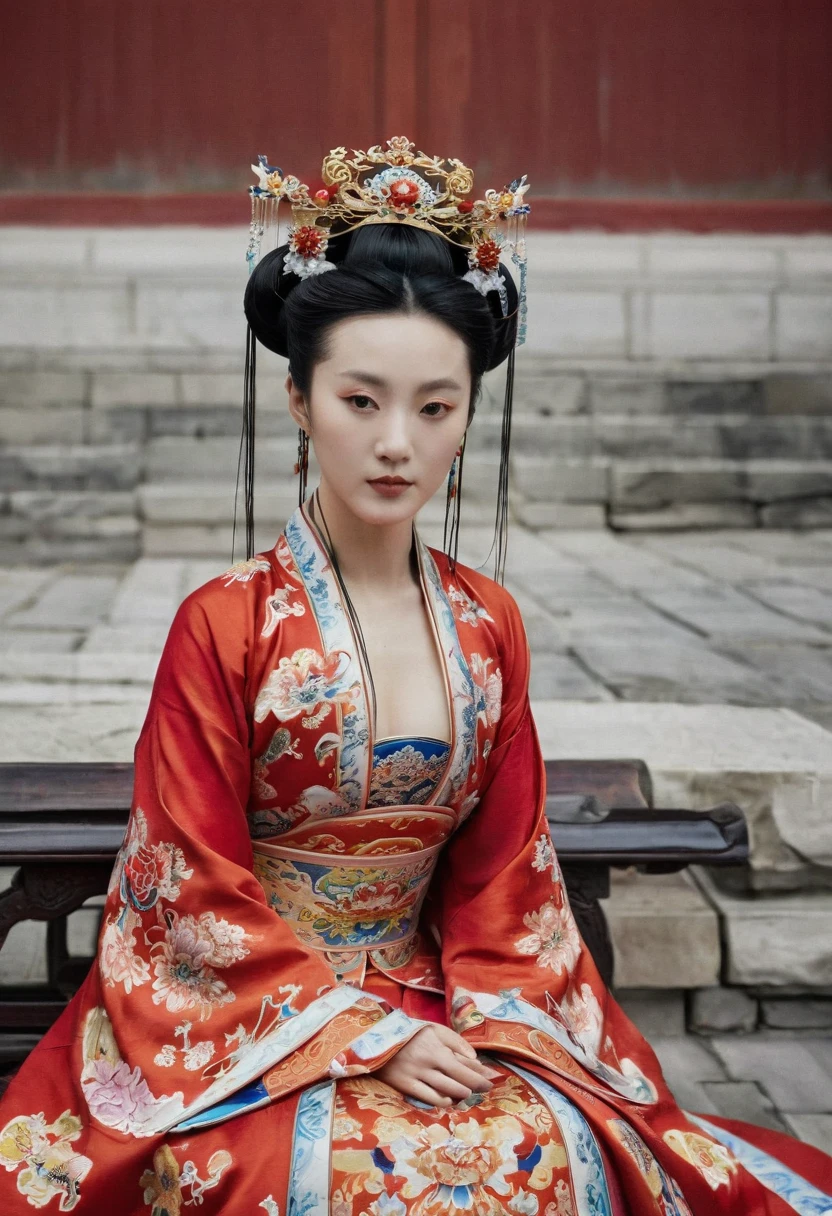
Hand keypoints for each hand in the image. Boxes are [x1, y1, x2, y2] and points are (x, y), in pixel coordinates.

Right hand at [374, 1023, 499, 1106]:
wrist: (377, 1038)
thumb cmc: (410, 1032)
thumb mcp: (433, 1029)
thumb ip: (455, 1041)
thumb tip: (474, 1058)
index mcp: (436, 1047)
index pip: (465, 1066)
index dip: (481, 1075)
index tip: (493, 1079)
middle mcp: (428, 1063)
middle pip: (459, 1080)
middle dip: (476, 1086)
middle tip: (486, 1088)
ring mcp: (416, 1076)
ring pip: (446, 1091)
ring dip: (461, 1094)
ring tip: (468, 1093)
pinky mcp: (406, 1086)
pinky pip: (429, 1099)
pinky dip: (443, 1101)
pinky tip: (449, 1099)